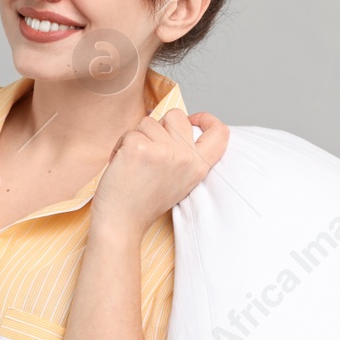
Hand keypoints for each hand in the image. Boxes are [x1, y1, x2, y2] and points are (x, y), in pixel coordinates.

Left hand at [90, 109, 228, 236]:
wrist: (121, 223)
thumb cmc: (144, 202)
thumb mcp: (178, 180)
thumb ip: (185, 155)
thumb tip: (182, 124)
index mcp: (198, 166)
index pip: (220, 132)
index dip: (208, 119)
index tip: (193, 120)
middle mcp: (186, 157)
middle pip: (176, 116)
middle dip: (159, 127)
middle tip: (149, 153)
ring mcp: (163, 151)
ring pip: (148, 122)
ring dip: (137, 138)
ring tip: (134, 164)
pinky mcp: (139, 147)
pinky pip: (128, 133)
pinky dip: (120, 146)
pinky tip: (121, 165)